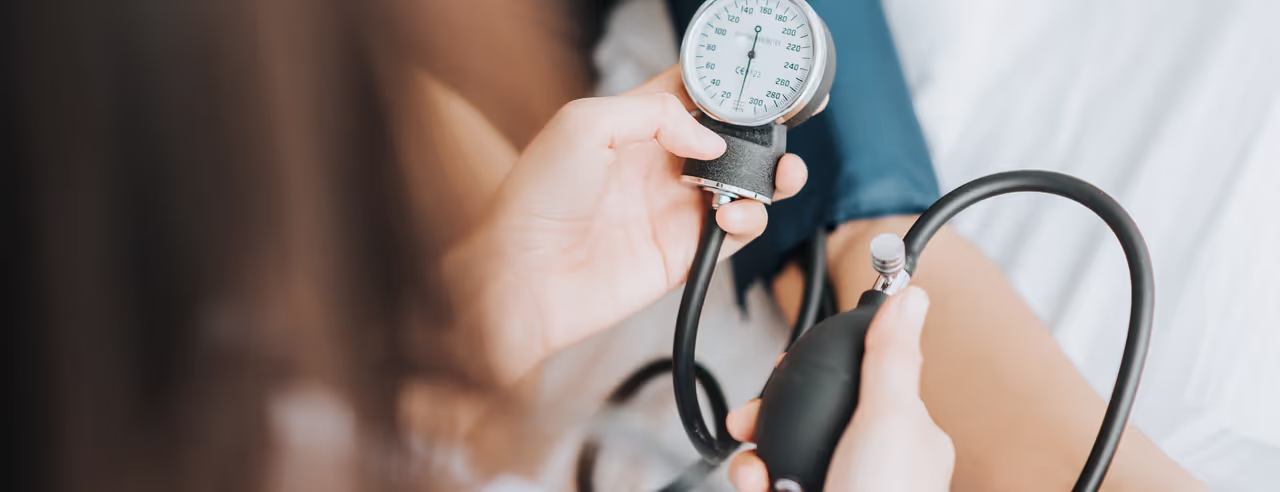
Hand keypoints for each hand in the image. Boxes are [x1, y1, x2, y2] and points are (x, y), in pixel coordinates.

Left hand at [446, 67, 807, 383]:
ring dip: (769, 177)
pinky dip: (750, 220)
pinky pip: (735, 233)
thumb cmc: (534, 201)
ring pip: (743, 186)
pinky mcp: (683, 253)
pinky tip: (731, 213)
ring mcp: (673, 210)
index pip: (692, 95)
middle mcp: (659, 166)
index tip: (752, 87)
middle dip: (761, 134)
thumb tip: (709, 139)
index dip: (725, 89)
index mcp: (634, 127)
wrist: (522, 277)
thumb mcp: (583, 124)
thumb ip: (654, 113)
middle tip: (775, 133)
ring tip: (772, 177)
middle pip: (729, 141)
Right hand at [725, 287, 953, 490]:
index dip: (819, 368)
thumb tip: (912, 296)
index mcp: (902, 433)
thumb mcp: (888, 420)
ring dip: (756, 456)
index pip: (860, 377)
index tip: (791, 366)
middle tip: (750, 419)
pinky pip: (769, 483)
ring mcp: (835, 485)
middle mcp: (869, 460)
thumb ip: (891, 358)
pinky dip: (756, 482)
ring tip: (757, 470)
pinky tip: (759, 487)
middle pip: (809, 414)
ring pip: (782, 449)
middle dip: (771, 415)